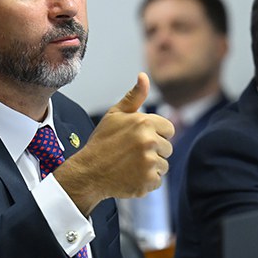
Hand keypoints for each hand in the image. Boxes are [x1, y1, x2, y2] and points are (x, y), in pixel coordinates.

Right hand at [55, 73, 173, 214]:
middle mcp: (149, 141)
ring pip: (163, 165)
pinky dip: (146, 181)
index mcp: (145, 122)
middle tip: (132, 154)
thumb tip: (143, 76)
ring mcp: (149, 162)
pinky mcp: (148, 180)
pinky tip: (131, 176)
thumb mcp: (115, 115)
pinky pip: (158, 180)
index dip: (156, 134)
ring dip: (151, 167)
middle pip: (167, 148)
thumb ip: (134, 97)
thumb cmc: (102, 142)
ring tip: (130, 165)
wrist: (88, 172)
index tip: (139, 139)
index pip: (169, 129)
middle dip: (154, 151)